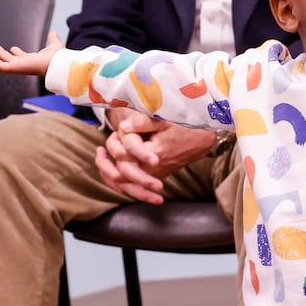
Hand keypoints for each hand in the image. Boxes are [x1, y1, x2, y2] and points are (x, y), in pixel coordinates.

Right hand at [0, 32, 62, 76]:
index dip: (17, 53)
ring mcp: (20, 67)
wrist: (58, 64)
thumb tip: (53, 33)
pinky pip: (1, 66)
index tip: (13, 48)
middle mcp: (26, 64)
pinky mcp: (15, 68)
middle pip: (11, 60)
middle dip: (3, 54)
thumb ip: (52, 39)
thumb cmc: (59, 58)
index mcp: (35, 60)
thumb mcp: (54, 45)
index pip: (23, 57)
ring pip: (4, 63)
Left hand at [94, 110, 217, 203]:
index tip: (109, 139)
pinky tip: (114, 170)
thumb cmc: (187, 126)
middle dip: (106, 166)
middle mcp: (154, 169)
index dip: (113, 150)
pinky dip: (123, 181)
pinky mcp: (158, 176)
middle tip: (99, 153)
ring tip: (102, 160)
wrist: (206, 140)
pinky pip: (136, 186)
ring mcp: (156, 175)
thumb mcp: (166, 119)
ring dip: (112, 176)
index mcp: (154, 154)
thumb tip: (122, 127)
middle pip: (121, 177)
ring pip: (128, 185)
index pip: (124, 159)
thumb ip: (143, 122)